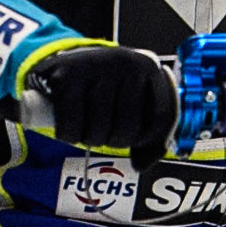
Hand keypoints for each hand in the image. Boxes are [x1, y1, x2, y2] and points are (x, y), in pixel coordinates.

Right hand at [25, 45, 176, 170]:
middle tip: (104, 128)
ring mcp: (94, 66)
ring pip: (98, 131)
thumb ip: (148, 134)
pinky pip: (71, 127)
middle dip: (113, 139)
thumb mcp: (136, 100)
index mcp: (148, 66)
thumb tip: (140, 166)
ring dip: (89, 137)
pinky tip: (68, 121)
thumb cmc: (108, 88)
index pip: (160, 117)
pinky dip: (68, 133)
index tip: (132, 135)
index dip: (145, 138)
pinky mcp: (65, 76)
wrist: (68, 60)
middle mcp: (124, 61)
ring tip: (87, 122)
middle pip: (127, 129)